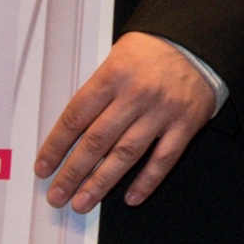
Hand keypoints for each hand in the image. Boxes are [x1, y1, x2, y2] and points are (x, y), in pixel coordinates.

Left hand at [34, 31, 218, 211]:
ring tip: (83, 202)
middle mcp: (136, 95)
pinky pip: (164, 159)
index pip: (76, 117)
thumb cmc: (154, 51)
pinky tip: (131, 197)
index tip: (44, 167)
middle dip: (73, 173)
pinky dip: (147, 181)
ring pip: (126, 154)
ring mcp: (162, 111)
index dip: (56, 146)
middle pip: (97, 141)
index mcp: (114, 76)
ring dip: (101, 183)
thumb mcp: (117, 58)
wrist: (200, 41)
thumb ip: (97, 92)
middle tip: (57, 195)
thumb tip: (72, 133)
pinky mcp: (186, 123)